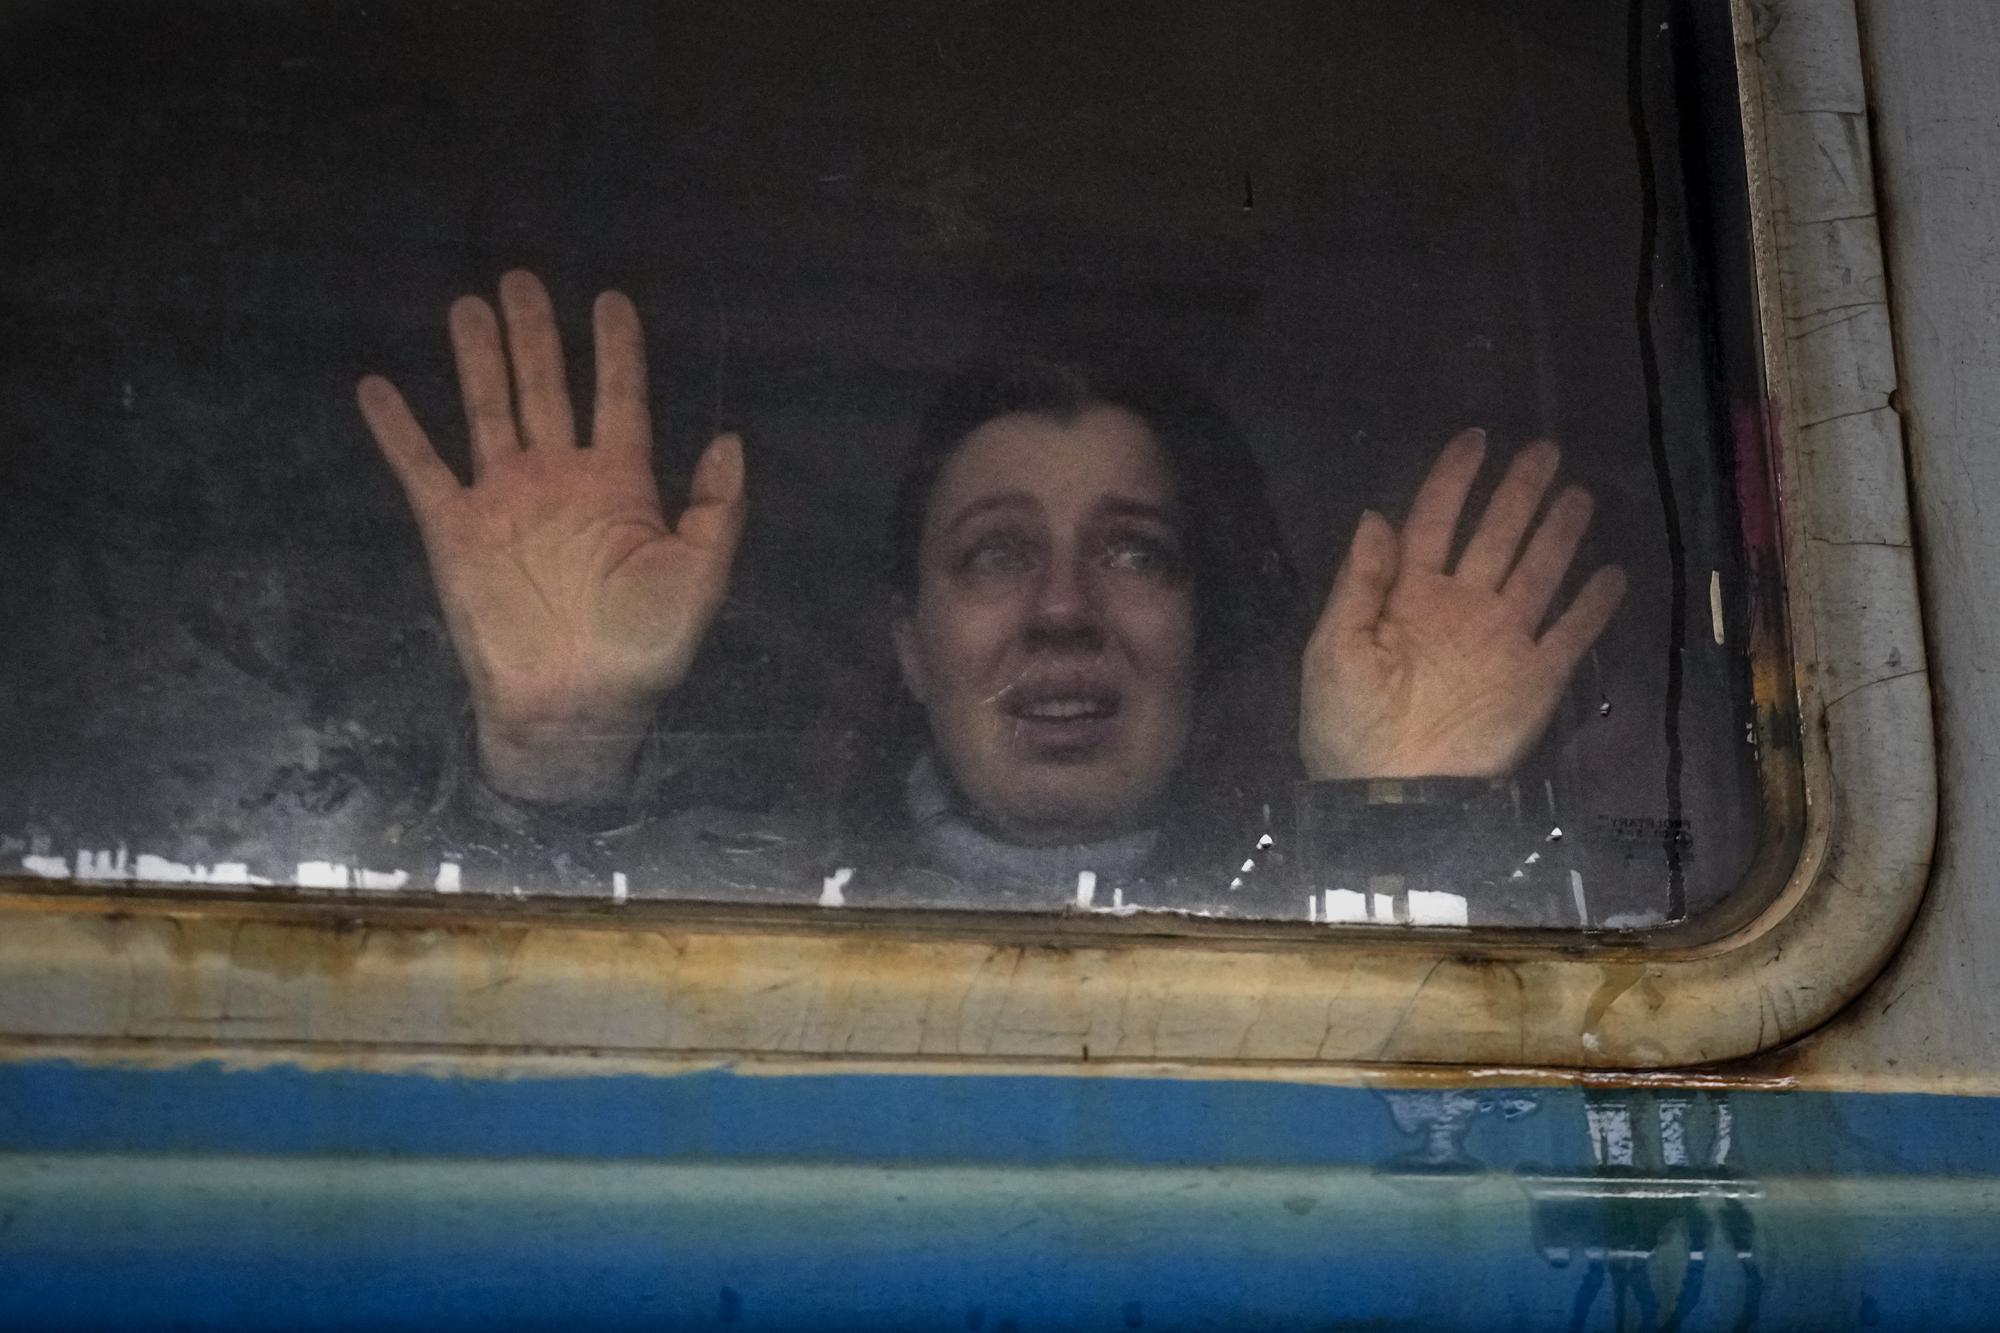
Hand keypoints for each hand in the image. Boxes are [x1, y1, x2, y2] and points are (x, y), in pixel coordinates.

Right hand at [358, 270, 745, 803]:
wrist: (575, 706)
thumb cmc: (644, 647)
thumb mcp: (701, 576)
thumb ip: (716, 509)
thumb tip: (729, 439)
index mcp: (621, 485)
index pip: (619, 398)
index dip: (617, 350)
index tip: (612, 299)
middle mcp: (561, 479)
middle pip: (546, 387)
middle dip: (536, 333)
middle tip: (521, 276)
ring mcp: (505, 500)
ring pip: (489, 410)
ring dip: (479, 358)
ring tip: (467, 304)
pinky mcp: (455, 528)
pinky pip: (421, 467)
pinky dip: (398, 429)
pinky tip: (375, 386)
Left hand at [1300, 429, 1626, 780]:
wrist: (1389, 795)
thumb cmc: (1349, 725)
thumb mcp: (1334, 648)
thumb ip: (1359, 582)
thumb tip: (1374, 515)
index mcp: (1407, 597)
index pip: (1433, 521)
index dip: (1452, 480)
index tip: (1476, 438)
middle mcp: (1460, 608)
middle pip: (1495, 535)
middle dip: (1517, 493)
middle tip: (1545, 450)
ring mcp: (1501, 641)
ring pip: (1537, 572)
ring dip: (1558, 534)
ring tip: (1580, 494)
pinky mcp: (1535, 678)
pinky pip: (1570, 634)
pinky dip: (1593, 606)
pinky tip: (1612, 572)